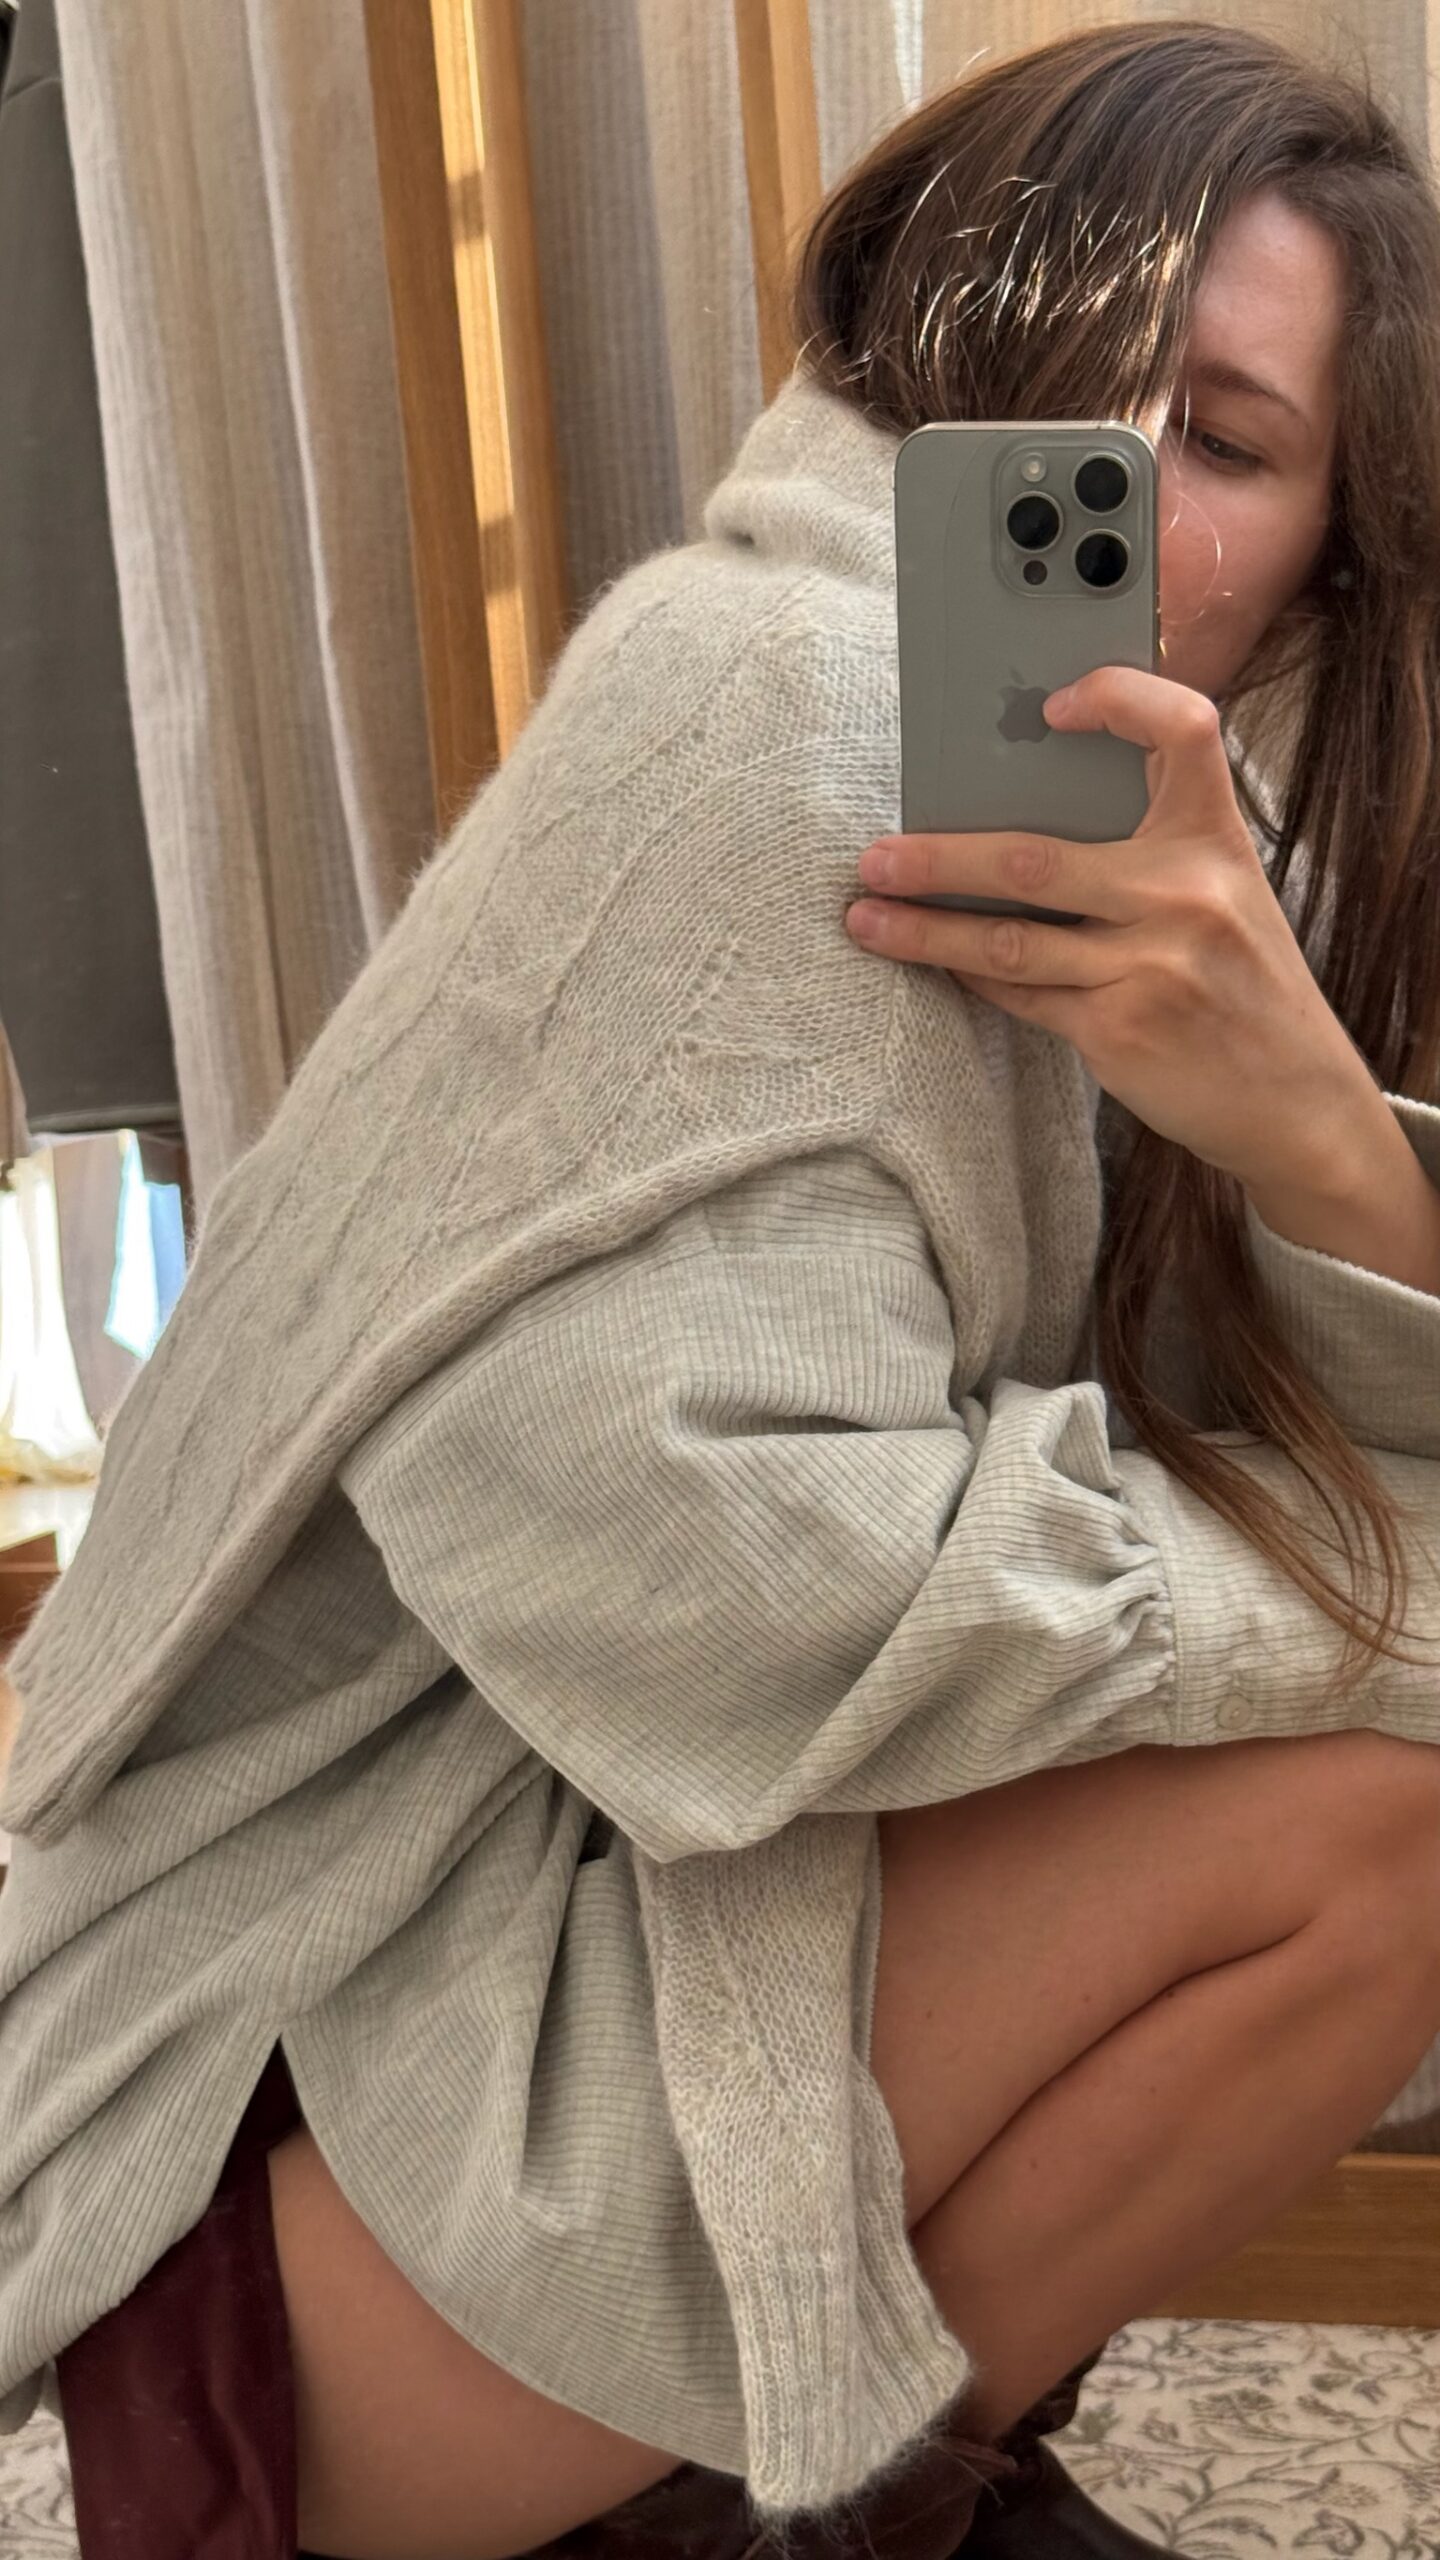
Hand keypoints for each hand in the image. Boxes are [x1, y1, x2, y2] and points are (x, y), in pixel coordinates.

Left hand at [844, 665, 1383, 1196]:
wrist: (1299, 1103)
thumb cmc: (1245, 987)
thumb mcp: (1228, 898)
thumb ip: (1153, 854)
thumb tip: (1021, 816)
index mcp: (1216, 841)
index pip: (1182, 729)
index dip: (1120, 696)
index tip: (1054, 704)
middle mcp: (1186, 895)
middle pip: (1034, 859)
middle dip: (939, 860)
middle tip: (874, 857)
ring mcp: (1151, 966)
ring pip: (1010, 939)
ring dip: (925, 929)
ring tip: (866, 916)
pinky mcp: (1120, 1029)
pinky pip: (1022, 994)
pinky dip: (972, 976)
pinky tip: (934, 962)